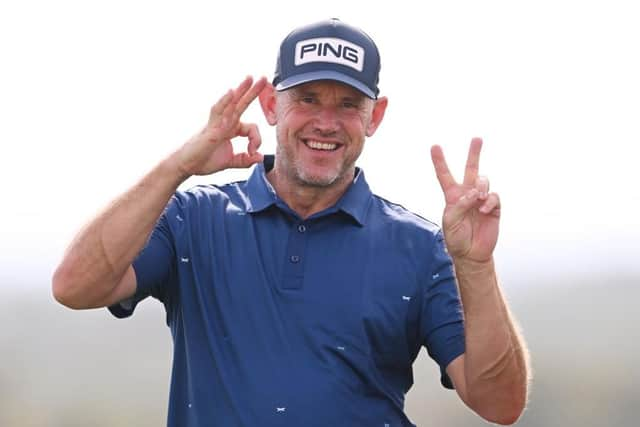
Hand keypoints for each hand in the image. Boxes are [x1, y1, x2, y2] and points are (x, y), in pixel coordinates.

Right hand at [176, 76, 266, 176]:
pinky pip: (218, 112)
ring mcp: (217, 123)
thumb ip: (245, 160)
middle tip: (264, 78)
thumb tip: (260, 157)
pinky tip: (231, 92)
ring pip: (231, 103)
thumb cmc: (204, 160)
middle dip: (253, 92)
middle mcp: (225, 122)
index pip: (251, 128)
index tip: (253, 152)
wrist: (186, 165)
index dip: (256, 140)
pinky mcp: (210, 129)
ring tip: (250, 78)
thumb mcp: (230, 162)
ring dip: (241, 90)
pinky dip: (225, 102)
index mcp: (231, 129)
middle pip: (241, 104)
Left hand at [430, 138, 500, 262]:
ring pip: (483, 180)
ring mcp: (481, 200)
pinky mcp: (494, 208)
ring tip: (478, 198)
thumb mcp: (451, 221)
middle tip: (477, 138)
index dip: (440, 161)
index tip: (434, 146)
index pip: (444, 175)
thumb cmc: (456, 238)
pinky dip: (489, 201)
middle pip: (471, 169)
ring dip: (481, 186)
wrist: (471, 254)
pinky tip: (484, 210)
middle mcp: (467, 195)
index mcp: (452, 196)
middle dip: (474, 153)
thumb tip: (474, 192)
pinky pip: (494, 196)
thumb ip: (460, 204)